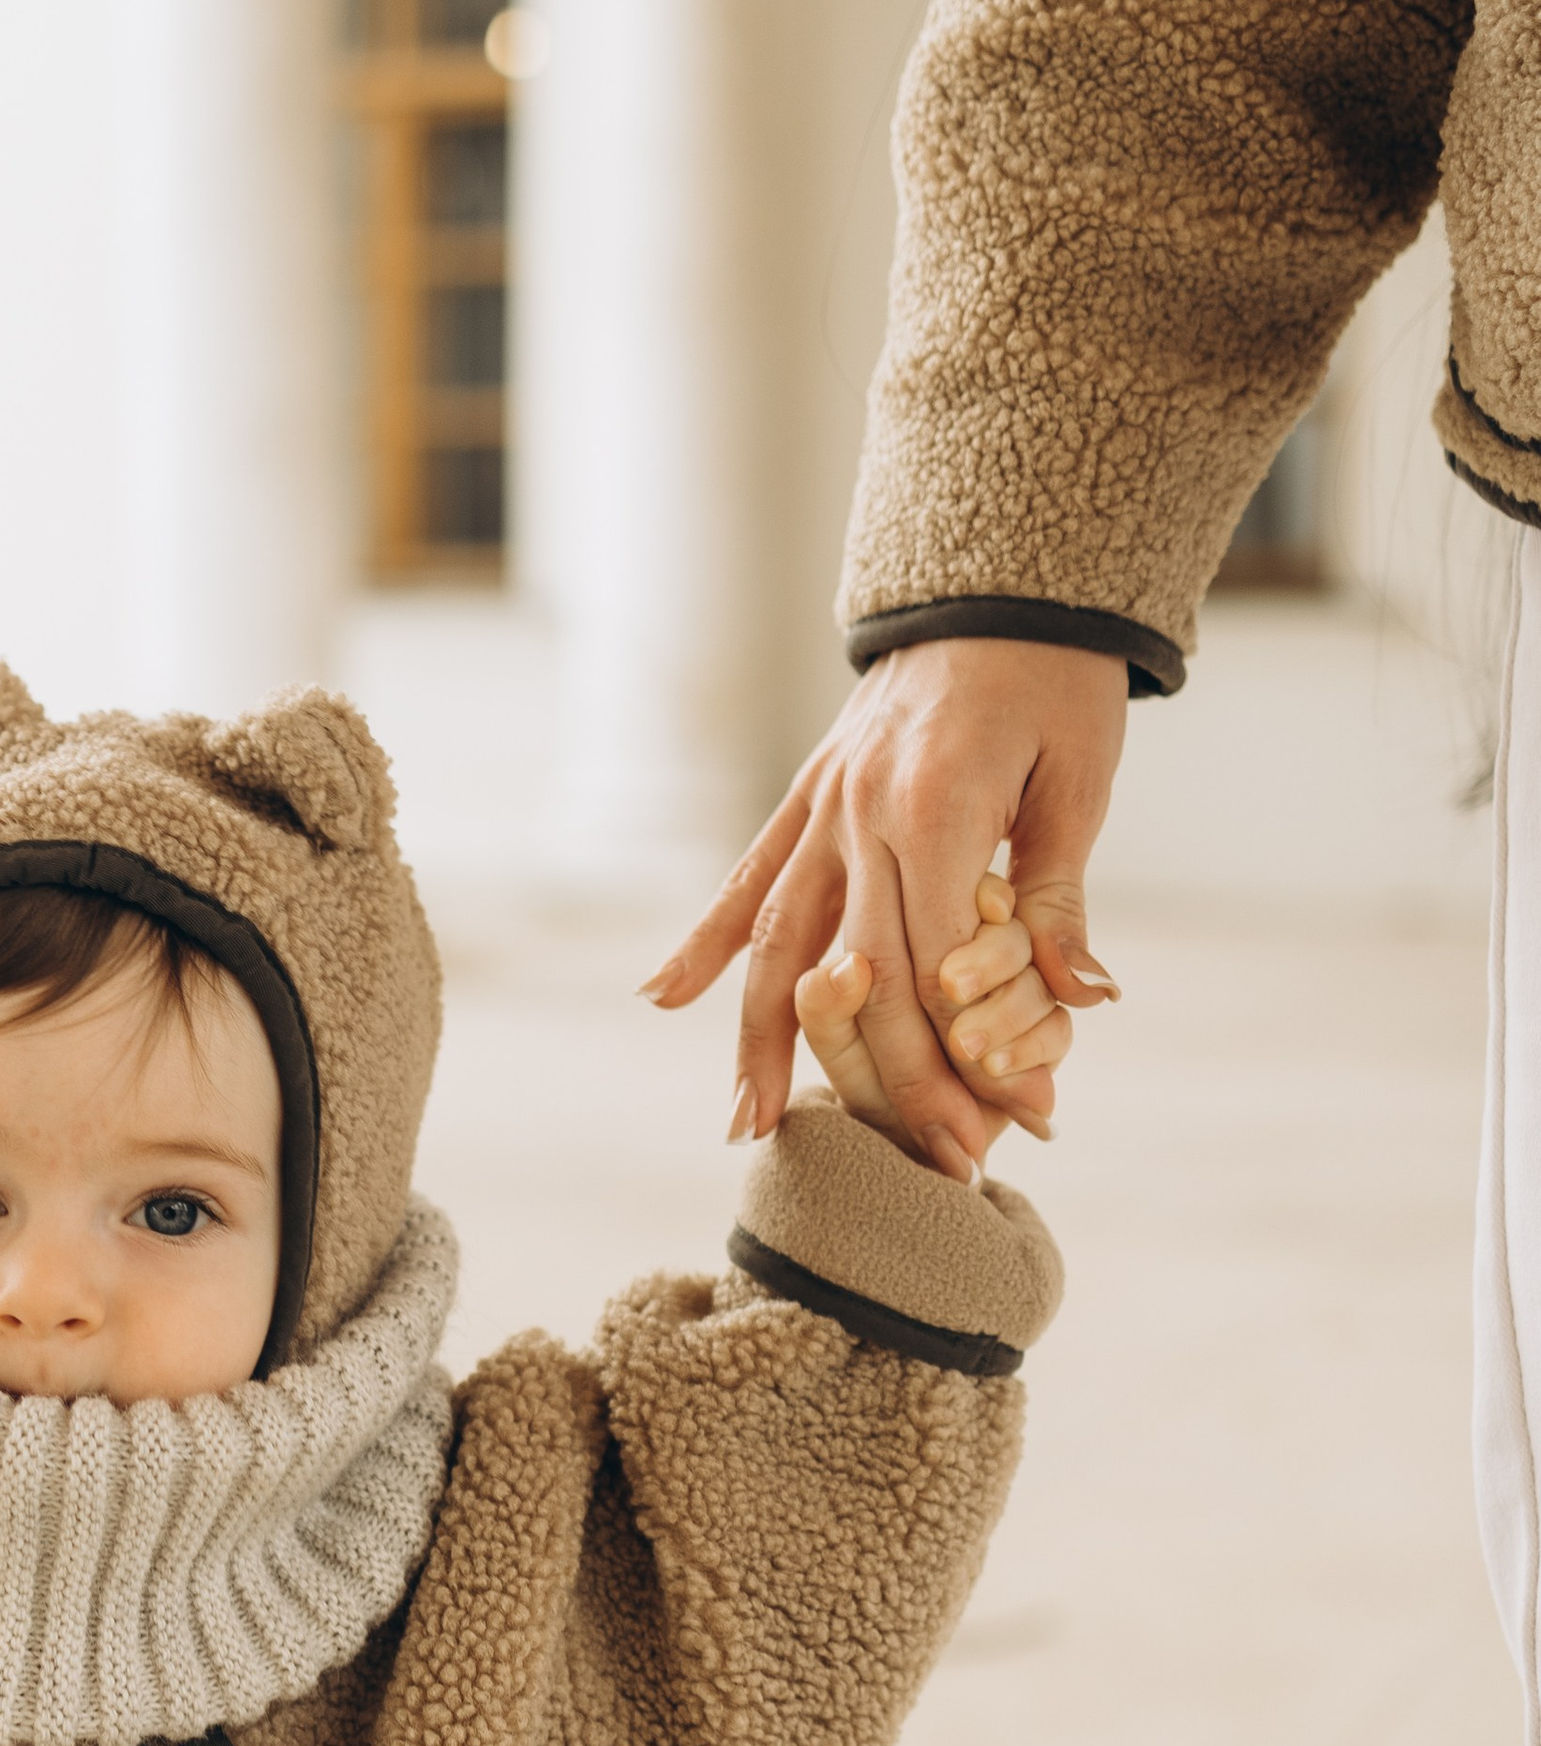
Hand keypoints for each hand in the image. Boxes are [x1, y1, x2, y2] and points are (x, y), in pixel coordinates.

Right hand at [644, 638, 1127, 1179]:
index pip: (943, 961)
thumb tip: (1084, 1002)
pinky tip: (662, 998)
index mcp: (935, 805)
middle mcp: (860, 812)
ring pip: (779, 944)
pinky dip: (703, 939)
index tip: (1016, 1123)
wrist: (1001, 580)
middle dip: (899, 1080)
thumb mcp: (1079, 780)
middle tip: (936, 1165)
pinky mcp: (808, 796)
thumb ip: (1061, 896)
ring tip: (746, 1126)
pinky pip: (749, 877)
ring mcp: (823, 805)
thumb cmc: (1055, 680)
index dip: (976, 1050)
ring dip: (757, 1042)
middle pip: (866, 976)